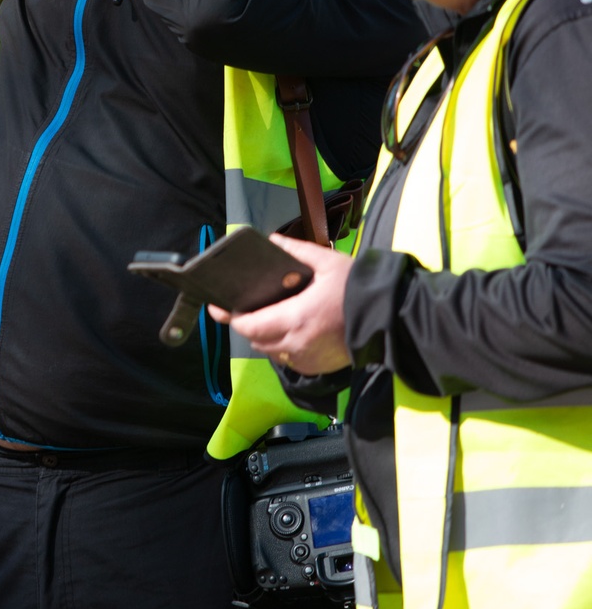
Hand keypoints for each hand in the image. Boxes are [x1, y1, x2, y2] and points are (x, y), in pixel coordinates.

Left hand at [208, 234, 352, 375]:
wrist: (389, 319)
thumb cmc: (357, 289)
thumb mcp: (328, 262)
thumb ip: (297, 251)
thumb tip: (273, 240)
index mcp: (295, 317)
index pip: (249, 325)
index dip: (232, 317)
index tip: (219, 307)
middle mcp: (296, 343)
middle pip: (256, 339)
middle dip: (248, 325)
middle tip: (247, 309)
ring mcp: (306, 359)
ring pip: (271, 351)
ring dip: (266, 337)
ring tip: (271, 318)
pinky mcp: (316, 368)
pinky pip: (288, 360)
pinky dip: (284, 348)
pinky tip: (292, 332)